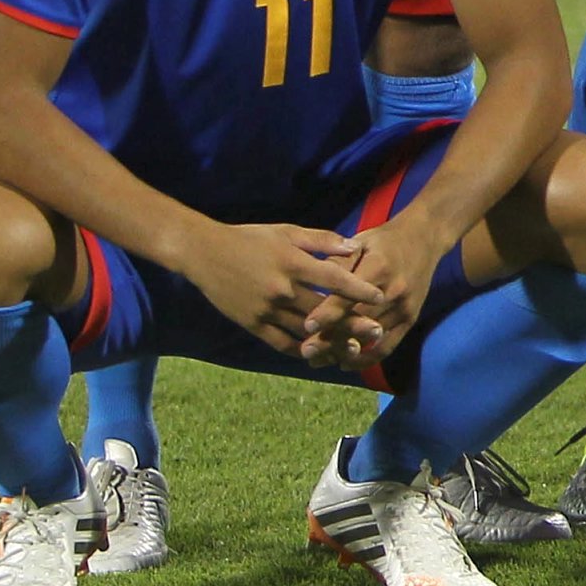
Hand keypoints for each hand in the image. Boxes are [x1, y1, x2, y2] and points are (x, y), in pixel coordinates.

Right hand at [181, 219, 384, 357]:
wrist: (205, 254)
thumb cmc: (250, 239)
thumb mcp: (287, 232)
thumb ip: (322, 240)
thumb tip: (355, 247)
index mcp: (293, 263)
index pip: (333, 279)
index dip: (358, 289)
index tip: (379, 297)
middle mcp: (282, 289)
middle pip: (324, 311)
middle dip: (352, 322)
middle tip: (377, 331)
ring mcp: (266, 310)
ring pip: (304, 331)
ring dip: (330, 341)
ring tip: (354, 349)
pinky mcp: (252, 324)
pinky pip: (281, 343)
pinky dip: (301, 350)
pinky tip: (319, 353)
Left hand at [299, 216, 444, 371]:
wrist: (424, 239)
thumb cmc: (384, 240)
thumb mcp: (359, 242)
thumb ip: (337, 263)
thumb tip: (312, 283)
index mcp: (379, 266)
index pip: (350, 295)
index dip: (328, 312)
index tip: (307, 326)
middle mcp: (394, 290)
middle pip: (359, 321)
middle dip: (330, 338)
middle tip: (305, 351)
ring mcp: (404, 307)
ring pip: (369, 337)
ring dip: (342, 351)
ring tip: (317, 360)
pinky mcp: (410, 319)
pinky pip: (387, 346)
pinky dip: (366, 359)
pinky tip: (345, 362)